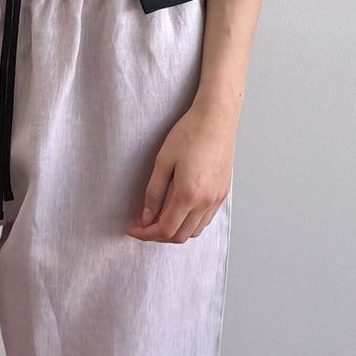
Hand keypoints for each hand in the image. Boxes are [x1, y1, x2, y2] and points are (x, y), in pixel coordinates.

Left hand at [126, 103, 233, 242]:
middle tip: (143, 225)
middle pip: (180, 236)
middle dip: (158, 236)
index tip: (133, 229)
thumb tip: (147, 217)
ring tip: (159, 219)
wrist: (216, 119)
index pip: (165, 229)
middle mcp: (205, 202)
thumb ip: (154, 193)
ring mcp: (216, 199)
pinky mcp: (222, 193)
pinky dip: (190, 223)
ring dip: (175, 231)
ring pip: (194, 231)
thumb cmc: (190, 134)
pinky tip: (178, 211)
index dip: (146, 234)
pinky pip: (205, 220)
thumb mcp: (163, 162)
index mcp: (188, 194)